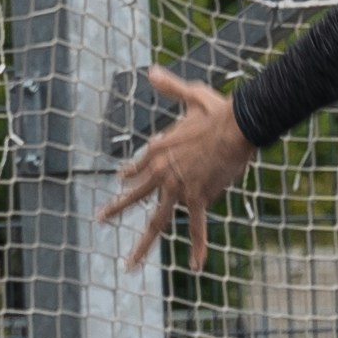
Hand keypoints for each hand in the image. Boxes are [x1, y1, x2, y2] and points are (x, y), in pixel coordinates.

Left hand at [96, 66, 250, 268]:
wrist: (237, 126)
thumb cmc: (217, 110)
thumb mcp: (190, 95)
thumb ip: (170, 87)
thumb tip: (151, 71)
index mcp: (159, 149)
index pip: (138, 167)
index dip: (130, 175)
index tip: (121, 181)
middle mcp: (162, 172)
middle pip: (136, 196)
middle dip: (116, 209)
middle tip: (101, 218)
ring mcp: (177, 188)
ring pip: (156, 221)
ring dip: (142, 244)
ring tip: (129, 263)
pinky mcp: (197, 198)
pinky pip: (196, 227)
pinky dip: (197, 247)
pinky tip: (194, 265)